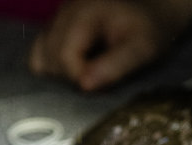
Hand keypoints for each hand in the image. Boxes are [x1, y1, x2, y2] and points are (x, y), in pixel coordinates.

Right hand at [29, 0, 191, 90]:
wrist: (153, 11)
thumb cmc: (150, 30)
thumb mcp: (143, 49)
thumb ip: (115, 66)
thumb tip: (84, 86)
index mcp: (83, 14)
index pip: (63, 57)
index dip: (80, 79)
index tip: (102, 86)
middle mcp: (63, 13)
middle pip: (47, 59)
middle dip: (70, 78)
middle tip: (98, 80)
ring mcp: (56, 20)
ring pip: (39, 58)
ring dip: (60, 76)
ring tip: (88, 75)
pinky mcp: (55, 29)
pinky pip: (40, 55)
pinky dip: (54, 69)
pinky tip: (78, 70)